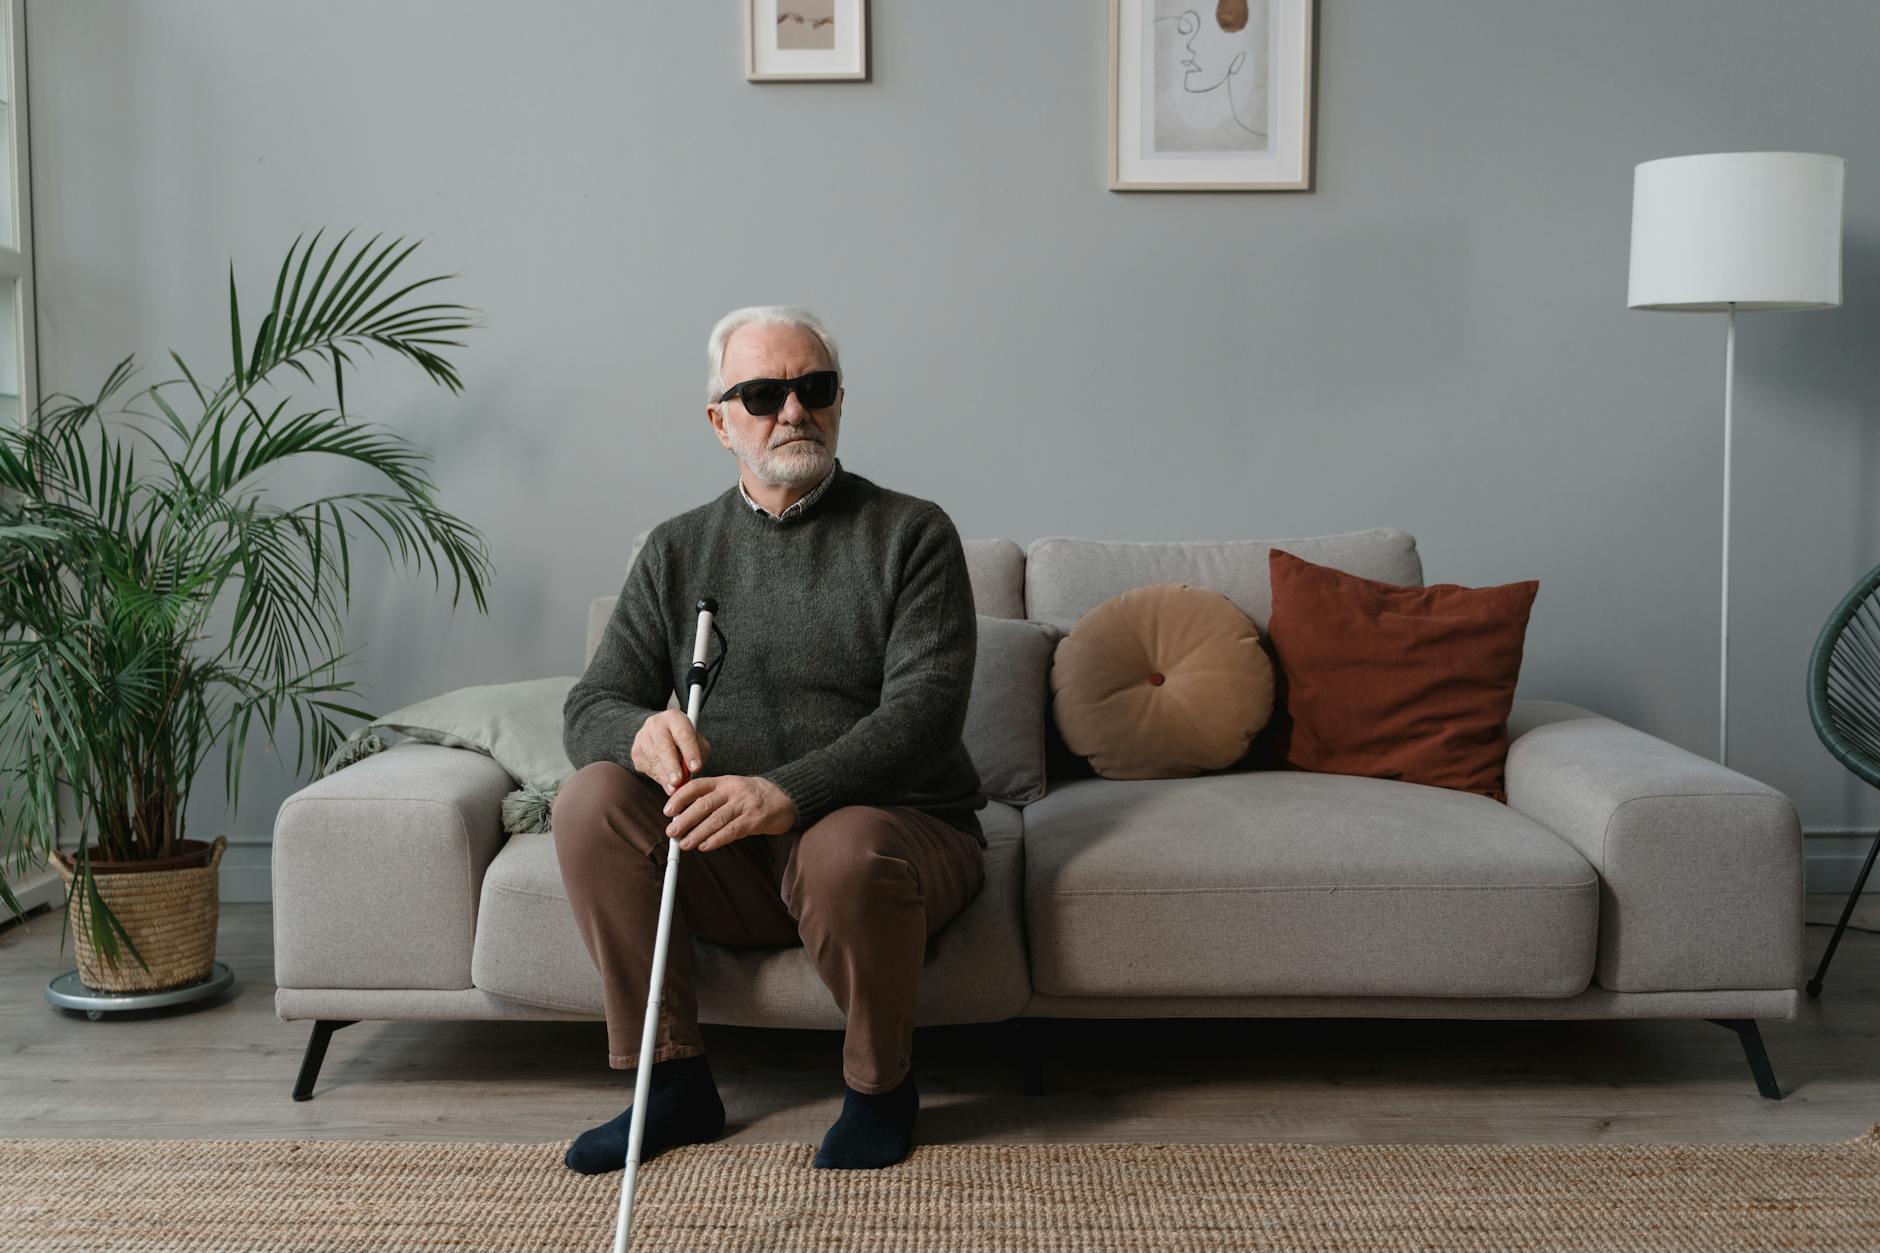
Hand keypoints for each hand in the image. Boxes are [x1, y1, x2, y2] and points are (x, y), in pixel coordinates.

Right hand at [631, 710, 712, 795]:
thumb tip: (691, 772)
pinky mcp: (636, 751)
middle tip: (678, 781)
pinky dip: (658, 777)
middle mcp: (656, 724)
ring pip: (654, 759)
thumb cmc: (684, 740)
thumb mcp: (697, 741)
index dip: (690, 752)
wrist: (661, 733)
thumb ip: (698, 754)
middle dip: (672, 766)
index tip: (696, 767)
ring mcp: (643, 737)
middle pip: (664, 746)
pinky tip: (666, 782)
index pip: (683, 734)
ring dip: (664, 776)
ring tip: (674, 788)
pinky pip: (647, 767)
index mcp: (674, 717)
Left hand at [662, 775, 797, 851]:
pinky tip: (705, 846)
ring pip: (716, 820)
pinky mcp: (755, 819)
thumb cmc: (751, 796)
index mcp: (723, 781)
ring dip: (698, 834)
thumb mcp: (731, 789)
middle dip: (685, 820)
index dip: (680, 798)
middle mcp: (733, 790)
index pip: (697, 786)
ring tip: (685, 844)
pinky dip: (716, 840)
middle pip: (704, 804)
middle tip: (672, 832)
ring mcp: (744, 804)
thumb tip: (682, 816)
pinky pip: (732, 831)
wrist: (784, 797)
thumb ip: (710, 799)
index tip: (668, 811)